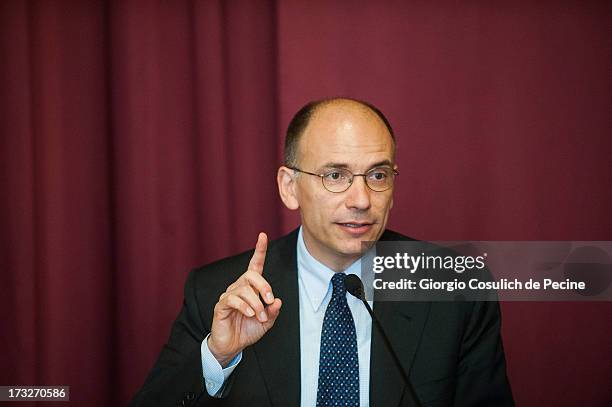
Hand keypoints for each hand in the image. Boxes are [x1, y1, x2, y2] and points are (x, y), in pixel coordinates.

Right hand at [208, 232, 281, 366]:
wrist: (232, 346)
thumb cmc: (248, 330)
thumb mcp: (267, 322)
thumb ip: (273, 311)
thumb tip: (277, 301)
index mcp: (251, 288)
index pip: (255, 265)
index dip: (259, 250)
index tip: (263, 236)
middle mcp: (239, 287)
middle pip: (251, 275)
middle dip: (264, 286)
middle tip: (270, 300)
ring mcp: (229, 295)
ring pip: (244, 290)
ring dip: (256, 304)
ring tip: (260, 316)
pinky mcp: (221, 305)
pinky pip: (233, 300)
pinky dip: (244, 307)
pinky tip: (249, 314)